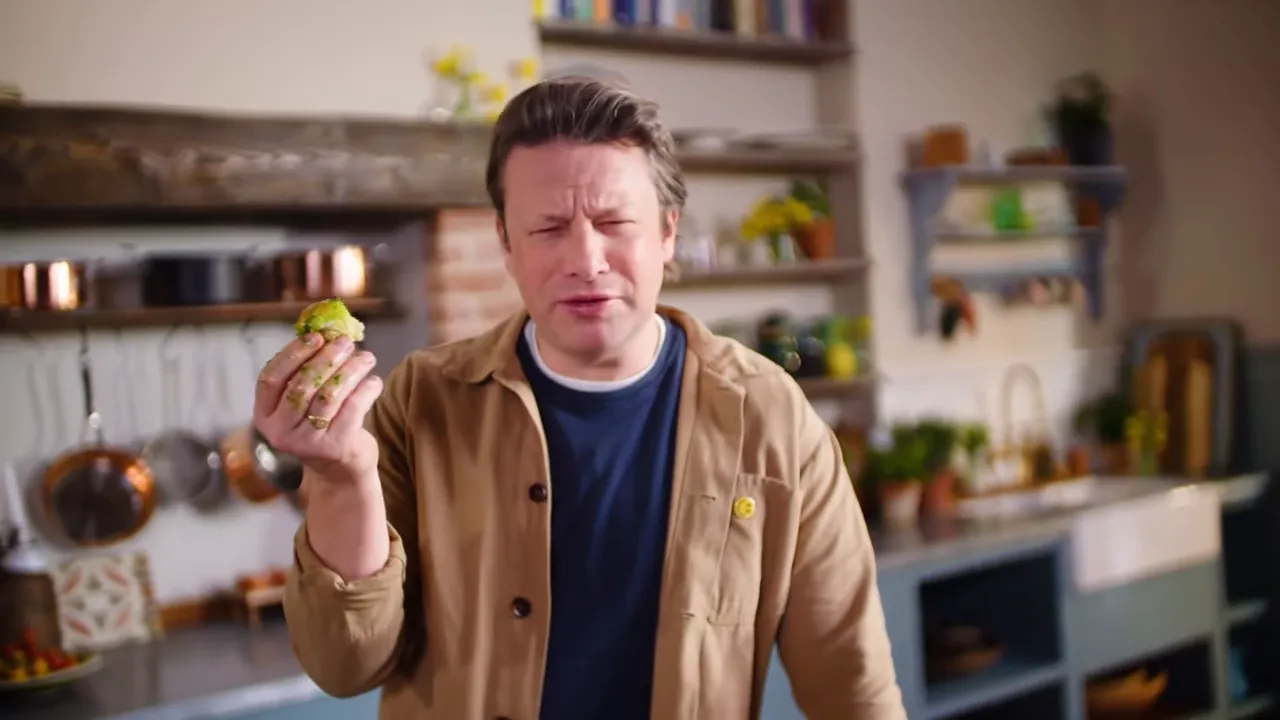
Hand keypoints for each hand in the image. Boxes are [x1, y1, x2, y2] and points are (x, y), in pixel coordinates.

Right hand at [253, 333, 382, 483]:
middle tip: (346, 342)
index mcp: (265, 415)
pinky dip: (366, 390)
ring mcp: (306, 443)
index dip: (293, 354)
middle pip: (302, 385)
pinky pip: (353, 409)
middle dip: (327, 358)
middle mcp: (280, 432)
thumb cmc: (322, 423)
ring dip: (351, 370)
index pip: (270, 378)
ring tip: (367, 357)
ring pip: (329, 395)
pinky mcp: (334, 448)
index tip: (317, 336)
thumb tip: (328, 330)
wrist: (340, 469)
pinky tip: (374, 380)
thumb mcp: (305, 402)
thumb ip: (307, 370)